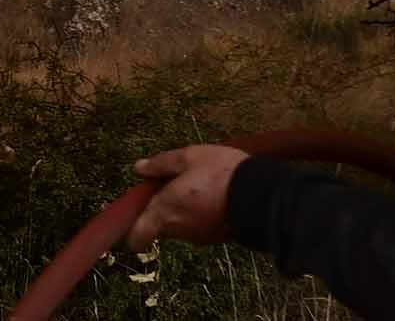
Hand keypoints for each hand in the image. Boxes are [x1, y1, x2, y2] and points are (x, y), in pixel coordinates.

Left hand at [125, 144, 249, 251]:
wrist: (263, 194)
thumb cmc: (222, 173)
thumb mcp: (188, 157)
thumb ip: (161, 164)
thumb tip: (139, 168)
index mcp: (164, 211)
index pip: (137, 236)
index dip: (131, 230)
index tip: (131, 217)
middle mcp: (179, 229)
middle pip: (159, 224)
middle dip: (162, 208)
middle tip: (174, 184)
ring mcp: (199, 236)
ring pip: (181, 224)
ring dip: (183, 209)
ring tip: (199, 185)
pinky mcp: (218, 237)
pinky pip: (200, 226)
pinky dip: (201, 214)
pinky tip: (213, 194)